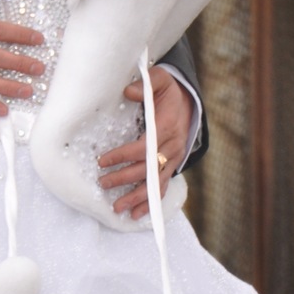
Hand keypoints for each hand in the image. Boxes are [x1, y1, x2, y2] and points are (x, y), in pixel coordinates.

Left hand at [98, 66, 192, 220]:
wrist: (190, 102)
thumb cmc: (169, 91)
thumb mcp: (160, 80)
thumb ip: (145, 84)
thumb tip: (128, 91)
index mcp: (166, 126)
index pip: (144, 146)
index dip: (123, 155)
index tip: (103, 161)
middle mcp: (172, 146)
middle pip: (147, 168)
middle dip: (124, 178)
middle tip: (103, 183)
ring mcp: (174, 158)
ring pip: (156, 182)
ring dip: (137, 198)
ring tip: (118, 208)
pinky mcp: (172, 165)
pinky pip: (163, 186)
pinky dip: (151, 202)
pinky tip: (137, 214)